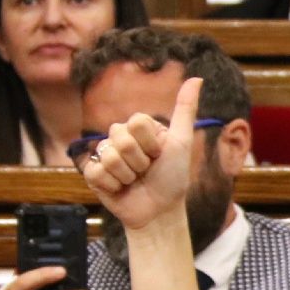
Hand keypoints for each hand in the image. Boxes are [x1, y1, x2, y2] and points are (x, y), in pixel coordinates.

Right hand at [78, 77, 203, 231]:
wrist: (160, 211)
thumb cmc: (173, 177)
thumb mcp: (181, 142)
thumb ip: (185, 110)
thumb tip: (197, 78)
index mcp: (138, 127)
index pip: (136, 122)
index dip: (151, 143)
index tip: (160, 155)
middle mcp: (118, 138)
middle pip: (120, 138)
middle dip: (140, 160)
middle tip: (147, 170)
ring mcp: (103, 155)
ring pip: (108, 157)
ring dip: (128, 175)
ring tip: (135, 181)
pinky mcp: (93, 174)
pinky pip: (95, 172)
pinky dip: (113, 185)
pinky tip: (121, 189)